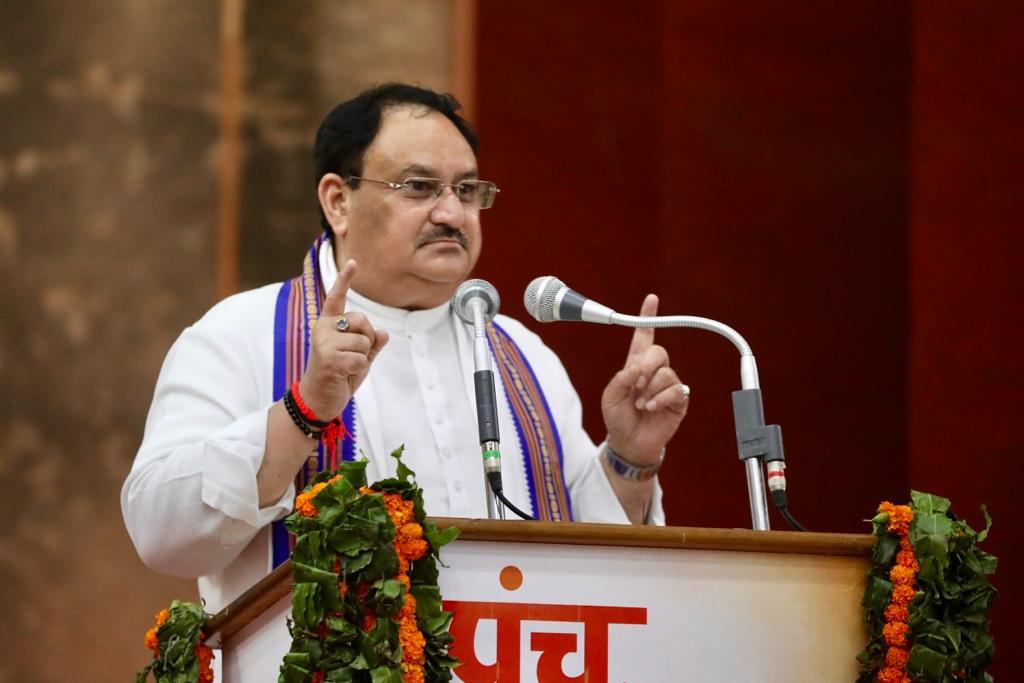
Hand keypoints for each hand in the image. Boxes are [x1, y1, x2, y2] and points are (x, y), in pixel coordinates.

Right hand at [297, 259, 388, 418]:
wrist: (319, 398)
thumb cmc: (339, 374)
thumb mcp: (359, 356)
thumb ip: (371, 342)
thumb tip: (383, 332)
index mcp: (328, 324)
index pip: (336, 297)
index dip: (345, 280)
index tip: (353, 262)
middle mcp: (323, 328)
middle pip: (362, 320)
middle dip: (366, 339)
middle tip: (352, 356)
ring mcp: (324, 343)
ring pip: (364, 342)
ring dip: (362, 358)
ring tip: (346, 367)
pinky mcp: (329, 358)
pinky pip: (361, 358)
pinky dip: (359, 369)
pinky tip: (345, 374)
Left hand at [601, 294, 688, 465]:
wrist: (629, 443)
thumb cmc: (618, 418)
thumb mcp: (610, 397)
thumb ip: (621, 379)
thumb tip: (636, 367)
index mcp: (636, 365)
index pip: (643, 336)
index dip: (647, 318)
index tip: (651, 299)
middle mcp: (654, 371)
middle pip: (658, 352)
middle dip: (646, 367)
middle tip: (635, 384)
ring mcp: (668, 385)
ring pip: (666, 373)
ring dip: (650, 389)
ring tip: (640, 404)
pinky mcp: (679, 400)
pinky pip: (676, 389)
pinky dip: (661, 398)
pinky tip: (651, 408)